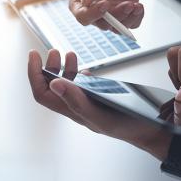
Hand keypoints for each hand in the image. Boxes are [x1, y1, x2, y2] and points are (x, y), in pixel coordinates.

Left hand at [28, 49, 170, 160]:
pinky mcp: (98, 98)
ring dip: (64, 67)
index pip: (43, 93)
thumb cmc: (125, 125)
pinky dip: (79, 74)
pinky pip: (82, 85)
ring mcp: (87, 102)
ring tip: (70, 54)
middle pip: (52, 86)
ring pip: (67, 84)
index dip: (34, 74)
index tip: (34, 55)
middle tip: (54, 51)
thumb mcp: (98, 114)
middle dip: (48, 67)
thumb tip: (54, 83)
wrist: (146, 129)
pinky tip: (84, 69)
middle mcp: (76, 106)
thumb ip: (76, 101)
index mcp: (72, 111)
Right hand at [69, 0, 143, 30]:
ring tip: (134, 4)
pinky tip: (138, 6)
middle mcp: (95, 13)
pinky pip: (132, 24)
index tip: (104, 4)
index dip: (93, 14)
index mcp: (80, 4)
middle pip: (103, 25)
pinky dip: (137, 17)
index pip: (83, 17)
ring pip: (118, 28)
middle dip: (116, 17)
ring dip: (128, 18)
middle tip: (126, 4)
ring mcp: (111, 16)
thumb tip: (85, 2)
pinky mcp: (126, 15)